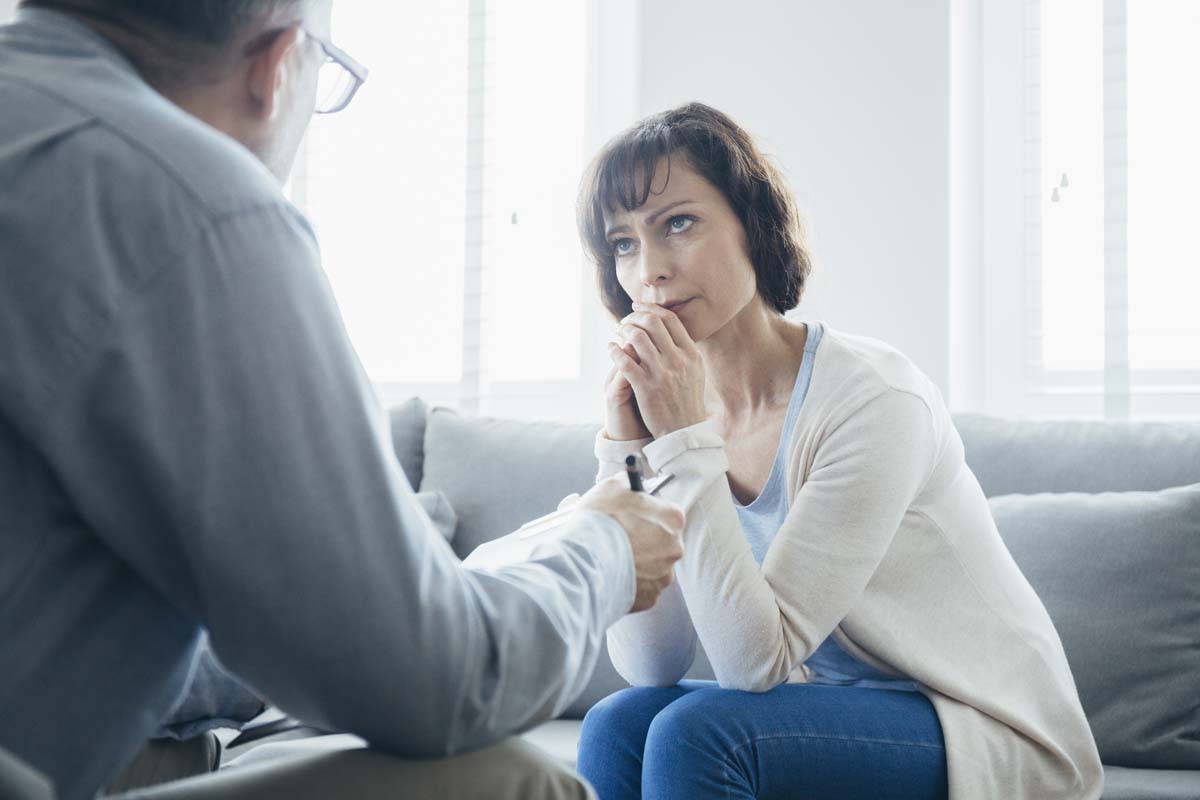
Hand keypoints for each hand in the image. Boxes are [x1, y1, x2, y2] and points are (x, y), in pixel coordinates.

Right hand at [576, 475, 685, 611]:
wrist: (584, 562)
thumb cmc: (599, 521)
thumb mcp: (611, 486)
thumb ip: (627, 482)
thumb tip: (628, 481)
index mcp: (673, 519)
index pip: (666, 511)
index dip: (647, 511)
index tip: (632, 513)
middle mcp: (675, 548)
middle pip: (661, 540)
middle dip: (644, 538)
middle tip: (621, 536)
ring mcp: (664, 575)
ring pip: (652, 566)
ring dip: (637, 562)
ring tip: (612, 558)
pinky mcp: (650, 597)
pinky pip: (642, 587)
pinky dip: (630, 582)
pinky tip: (613, 574)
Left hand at [608, 302, 706, 438]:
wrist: (684, 431)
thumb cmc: (687, 401)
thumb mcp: (696, 372)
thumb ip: (685, 350)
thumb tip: (671, 328)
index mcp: (691, 354)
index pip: (670, 320)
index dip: (651, 309)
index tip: (639, 307)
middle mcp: (678, 360)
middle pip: (652, 323)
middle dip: (634, 316)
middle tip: (625, 320)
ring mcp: (661, 373)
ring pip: (637, 338)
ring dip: (624, 330)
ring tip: (617, 332)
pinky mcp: (645, 387)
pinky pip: (625, 361)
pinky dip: (615, 350)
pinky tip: (610, 348)